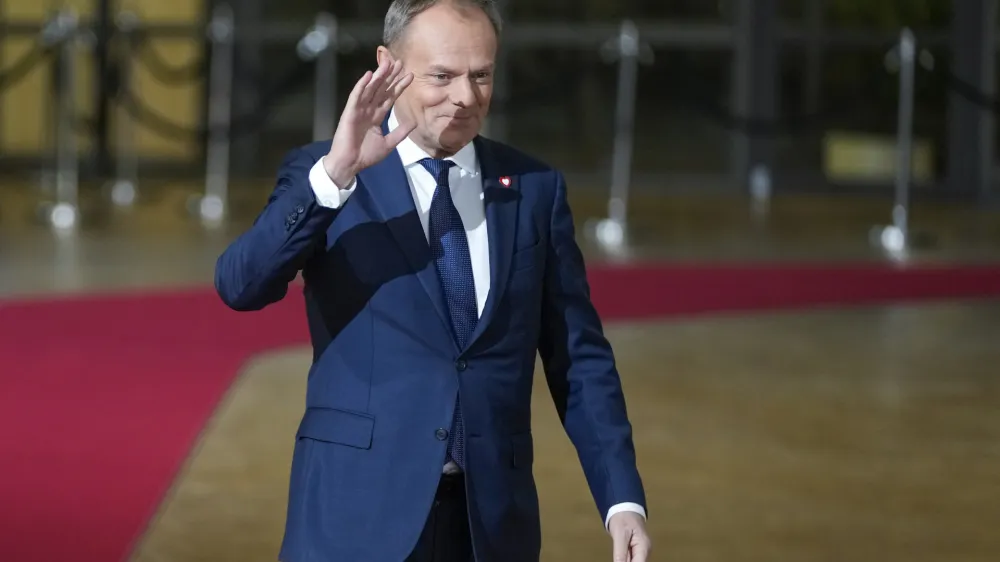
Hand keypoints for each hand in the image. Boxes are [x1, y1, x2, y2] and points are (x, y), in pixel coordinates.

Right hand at [324, 58, 414, 185]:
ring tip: (388, 63)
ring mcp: (359, 109)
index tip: (410, 75)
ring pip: (370, 89)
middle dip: (391, 76)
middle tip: (400, 62)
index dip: (399, 86)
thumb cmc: (366, 155)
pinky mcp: (350, 112)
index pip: (390, 97)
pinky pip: (356, 96)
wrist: (350, 164)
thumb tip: (414, 122)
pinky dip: (361, 85)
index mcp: (377, 116)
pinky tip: (368, 75)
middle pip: (382, 89)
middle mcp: (368, 110)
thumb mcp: (388, 144)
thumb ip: (400, 132)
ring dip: (378, 76)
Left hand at [608, 511, 650, 561]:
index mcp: (644, 547)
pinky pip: (631, 559)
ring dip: (625, 560)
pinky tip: (620, 554)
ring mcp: (641, 551)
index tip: (619, 560)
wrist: (625, 508)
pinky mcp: (636, 550)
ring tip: (619, 550)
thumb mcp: (620, 535)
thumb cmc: (623, 517)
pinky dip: (625, 559)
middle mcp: (645, 551)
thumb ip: (620, 552)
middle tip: (618, 555)